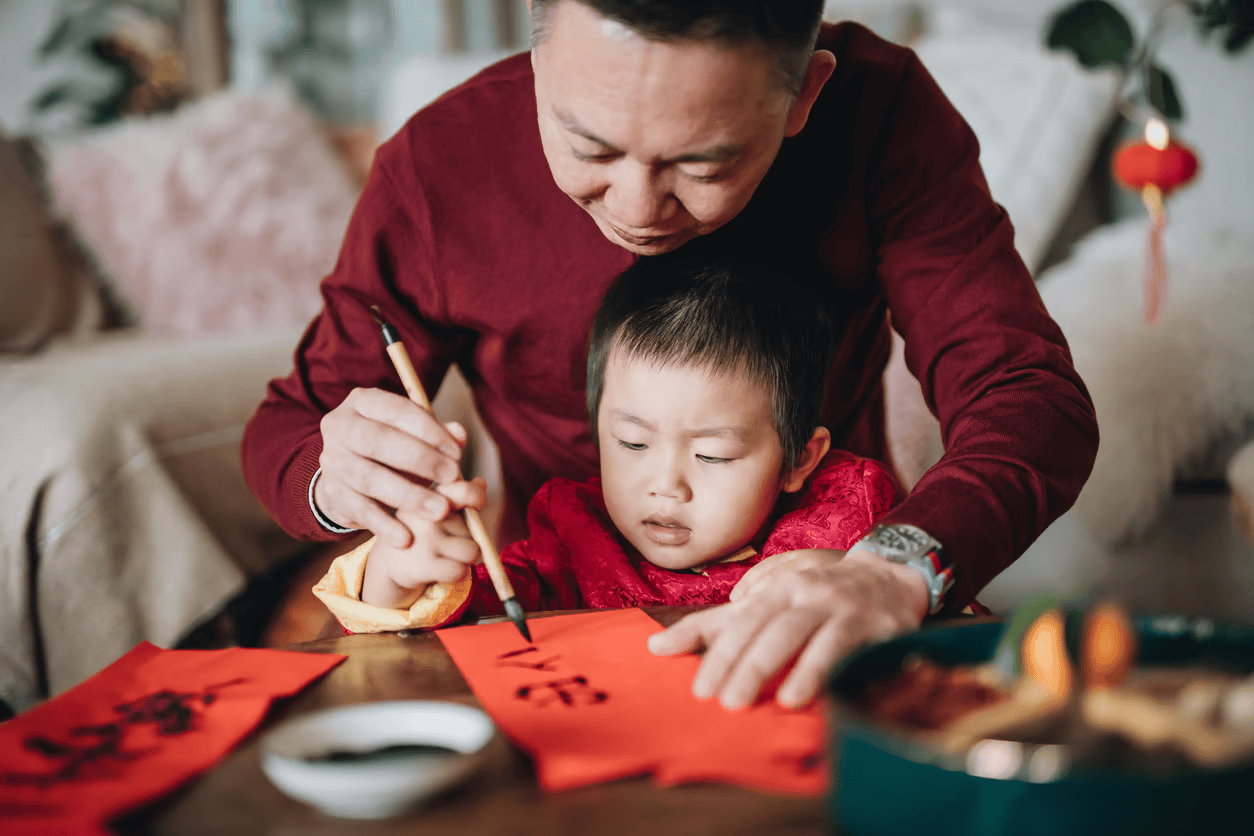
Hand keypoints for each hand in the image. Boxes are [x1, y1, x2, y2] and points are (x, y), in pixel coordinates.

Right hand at [315, 387, 475, 547]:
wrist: (347, 476)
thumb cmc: (389, 448)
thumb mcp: (411, 434)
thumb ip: (436, 433)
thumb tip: (459, 434)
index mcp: (361, 402)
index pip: (396, 409)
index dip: (429, 430)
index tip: (456, 452)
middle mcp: (339, 427)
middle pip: (377, 441)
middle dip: (420, 459)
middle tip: (452, 477)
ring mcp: (332, 461)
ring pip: (369, 478)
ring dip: (409, 495)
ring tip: (440, 510)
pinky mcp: (332, 493)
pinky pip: (360, 510)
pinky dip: (384, 525)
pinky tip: (406, 538)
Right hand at [360, 477, 488, 608]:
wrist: (388, 564)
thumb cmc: (421, 531)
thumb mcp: (436, 508)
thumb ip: (461, 495)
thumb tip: (481, 483)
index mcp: (429, 495)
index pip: (465, 491)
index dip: (477, 498)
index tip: (477, 504)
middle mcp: (425, 514)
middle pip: (475, 528)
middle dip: (468, 538)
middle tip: (446, 542)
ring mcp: (424, 539)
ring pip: (471, 551)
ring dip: (465, 559)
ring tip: (446, 556)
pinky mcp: (423, 564)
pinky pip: (461, 571)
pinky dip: (459, 575)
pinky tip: (444, 571)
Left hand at [647, 548, 927, 709]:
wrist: (890, 577)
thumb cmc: (816, 593)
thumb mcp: (765, 600)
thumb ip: (715, 625)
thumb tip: (657, 645)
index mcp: (775, 587)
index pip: (739, 620)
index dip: (717, 652)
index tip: (699, 687)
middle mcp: (804, 592)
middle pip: (768, 628)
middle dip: (745, 664)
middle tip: (724, 701)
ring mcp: (839, 607)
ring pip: (805, 636)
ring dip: (787, 668)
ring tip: (766, 701)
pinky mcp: (872, 626)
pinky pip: (846, 648)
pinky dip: (826, 671)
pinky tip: (809, 694)